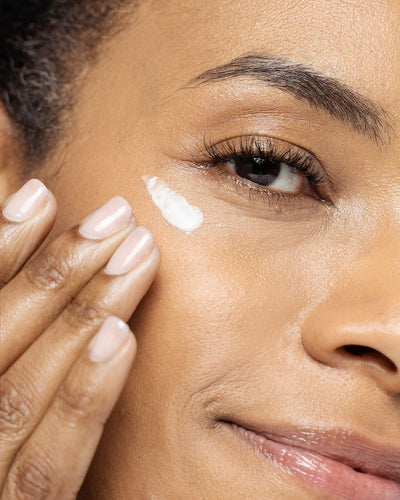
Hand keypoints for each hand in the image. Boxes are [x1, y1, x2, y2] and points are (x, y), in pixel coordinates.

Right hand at [0, 179, 159, 498]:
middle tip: (116, 215)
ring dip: (82, 312)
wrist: (9, 497)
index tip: (40, 193)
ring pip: (23, 389)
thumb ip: (18, 327)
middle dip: (57, 268)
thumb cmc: (5, 437)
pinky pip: (49, 464)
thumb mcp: (5, 366)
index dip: (0, 246)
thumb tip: (38, 268)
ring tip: (135, 253)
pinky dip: (83, 397)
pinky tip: (121, 338)